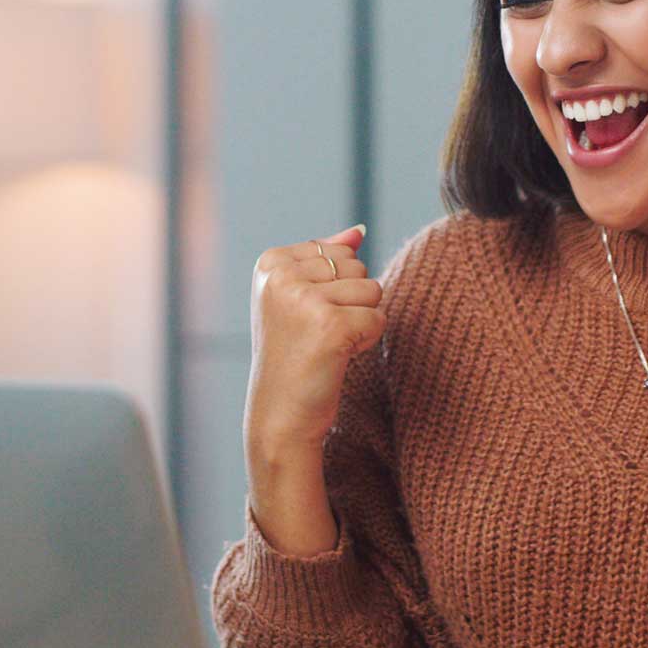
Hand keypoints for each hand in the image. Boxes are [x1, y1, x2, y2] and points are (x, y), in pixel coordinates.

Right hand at [243, 224, 382, 554]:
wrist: (280, 416)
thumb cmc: (293, 358)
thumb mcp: (300, 300)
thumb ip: (326, 260)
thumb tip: (358, 231)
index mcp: (270, 262)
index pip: (337, 251)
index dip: (334, 289)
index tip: (304, 319)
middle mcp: (281, 275)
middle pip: (357, 266)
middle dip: (350, 302)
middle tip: (317, 335)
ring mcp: (304, 299)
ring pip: (372, 290)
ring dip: (360, 322)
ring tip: (327, 346)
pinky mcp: (330, 325)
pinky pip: (378, 318)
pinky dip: (367, 341)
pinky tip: (337, 358)